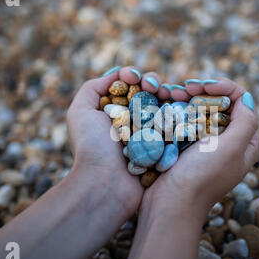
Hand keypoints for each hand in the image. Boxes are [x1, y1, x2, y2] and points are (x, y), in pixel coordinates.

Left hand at [65, 66, 162, 216]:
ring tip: (167, 94)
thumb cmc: (91, 147)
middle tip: (154, 87)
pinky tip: (177, 105)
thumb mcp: (80, 112)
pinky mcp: (165, 148)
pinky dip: (178, 113)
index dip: (134, 77)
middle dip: (154, 83)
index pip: (129, 88)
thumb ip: (93, 87)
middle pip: (150, 94)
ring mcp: (150, 136)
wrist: (106, 184)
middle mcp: (133, 124)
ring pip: (165, 107)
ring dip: (168, 95)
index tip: (134, 77)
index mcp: (114, 114)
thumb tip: (118, 74)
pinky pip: (176, 126)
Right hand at [123, 78, 258, 258]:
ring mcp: (205, 143)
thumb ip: (245, 121)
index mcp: (246, 142)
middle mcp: (228, 141)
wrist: (170, 203)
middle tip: (183, 87)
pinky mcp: (185, 146)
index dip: (223, 88)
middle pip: (220, 103)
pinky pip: (184, 119)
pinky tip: (164, 102)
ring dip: (186, 97)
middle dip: (202, 91)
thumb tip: (246, 98)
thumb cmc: (203, 177)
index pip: (242, 102)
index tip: (201, 86)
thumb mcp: (232, 149)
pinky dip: (176, 108)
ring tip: (170, 92)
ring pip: (200, 109)